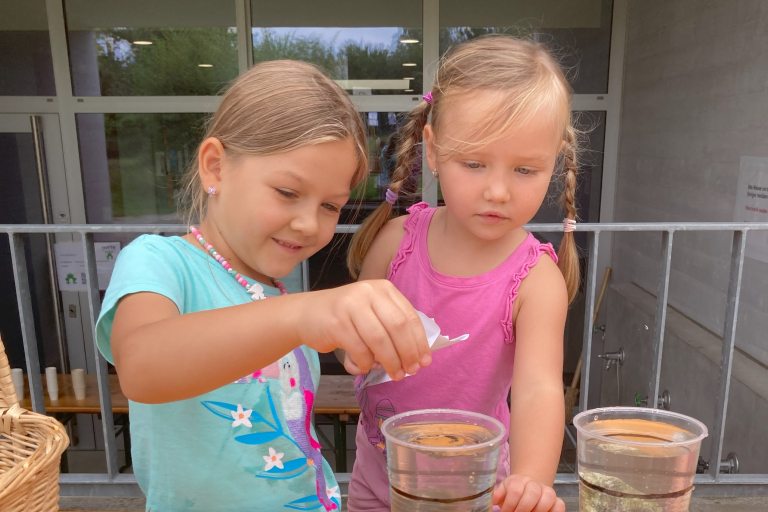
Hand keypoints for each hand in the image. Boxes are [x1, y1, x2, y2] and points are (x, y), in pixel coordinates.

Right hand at [297, 280, 430, 379]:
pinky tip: (365, 367)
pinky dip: (366, 364)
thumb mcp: (373, 313)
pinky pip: (360, 350)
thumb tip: (418, 356)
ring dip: (390, 362)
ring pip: (380, 340)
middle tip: (410, 371)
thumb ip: (393, 327)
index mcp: (383, 289)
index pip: (410, 317)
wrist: (306, 315)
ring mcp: (351, 306)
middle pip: (398, 327)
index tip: (425, 361)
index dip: (420, 342)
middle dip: (408, 353)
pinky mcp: (337, 323)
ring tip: (394, 374)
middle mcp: (368, 292)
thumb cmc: (345, 317)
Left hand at [493, 475, 564, 511]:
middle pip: (532, 493)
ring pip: (548, 497)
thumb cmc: (513, 492)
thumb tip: (494, 499)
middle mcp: (534, 483)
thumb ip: (499, 494)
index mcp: (519, 480)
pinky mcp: (556, 500)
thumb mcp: (504, 491)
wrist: (527, 487)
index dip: (510, 504)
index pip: (515, 490)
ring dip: (538, 510)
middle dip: (523, 508)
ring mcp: (546, 491)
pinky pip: (560, 504)